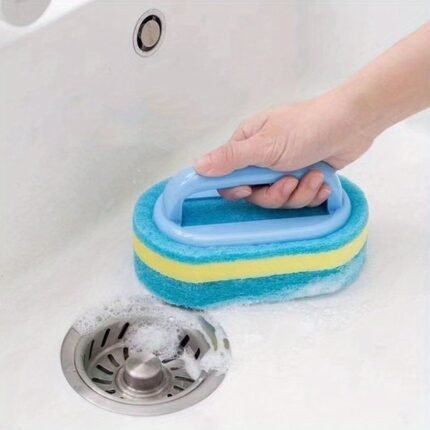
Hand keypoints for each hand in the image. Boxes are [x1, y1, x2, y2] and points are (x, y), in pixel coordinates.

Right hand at [194, 90, 373, 207]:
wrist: (354, 123)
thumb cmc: (308, 128)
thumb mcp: (265, 145)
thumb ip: (231, 158)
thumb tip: (197, 167)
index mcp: (248, 145)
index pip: (228, 177)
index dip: (237, 189)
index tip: (249, 189)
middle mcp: (263, 158)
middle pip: (256, 194)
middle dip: (276, 193)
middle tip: (291, 181)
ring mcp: (284, 168)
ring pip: (280, 199)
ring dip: (299, 193)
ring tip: (315, 176)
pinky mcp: (304, 177)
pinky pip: (300, 198)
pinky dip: (312, 193)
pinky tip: (323, 182)